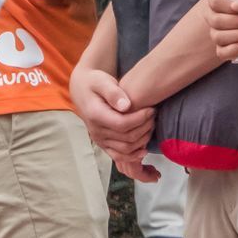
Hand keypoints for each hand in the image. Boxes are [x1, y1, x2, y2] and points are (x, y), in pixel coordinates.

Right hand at [71, 65, 156, 179]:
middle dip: (145, 127)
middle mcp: (96, 131)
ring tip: (151, 125)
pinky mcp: (103, 143)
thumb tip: (126, 106)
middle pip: (127, 138)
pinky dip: (132, 156)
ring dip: (143, 140)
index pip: (122, 124)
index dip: (141, 119)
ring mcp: (99, 139)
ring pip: (125, 149)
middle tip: (154, 115)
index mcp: (95, 115)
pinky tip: (144, 150)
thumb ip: (113, 93)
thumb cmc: (95, 83)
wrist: (83, 90)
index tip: (151, 109)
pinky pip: (118, 156)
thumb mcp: (102, 81)